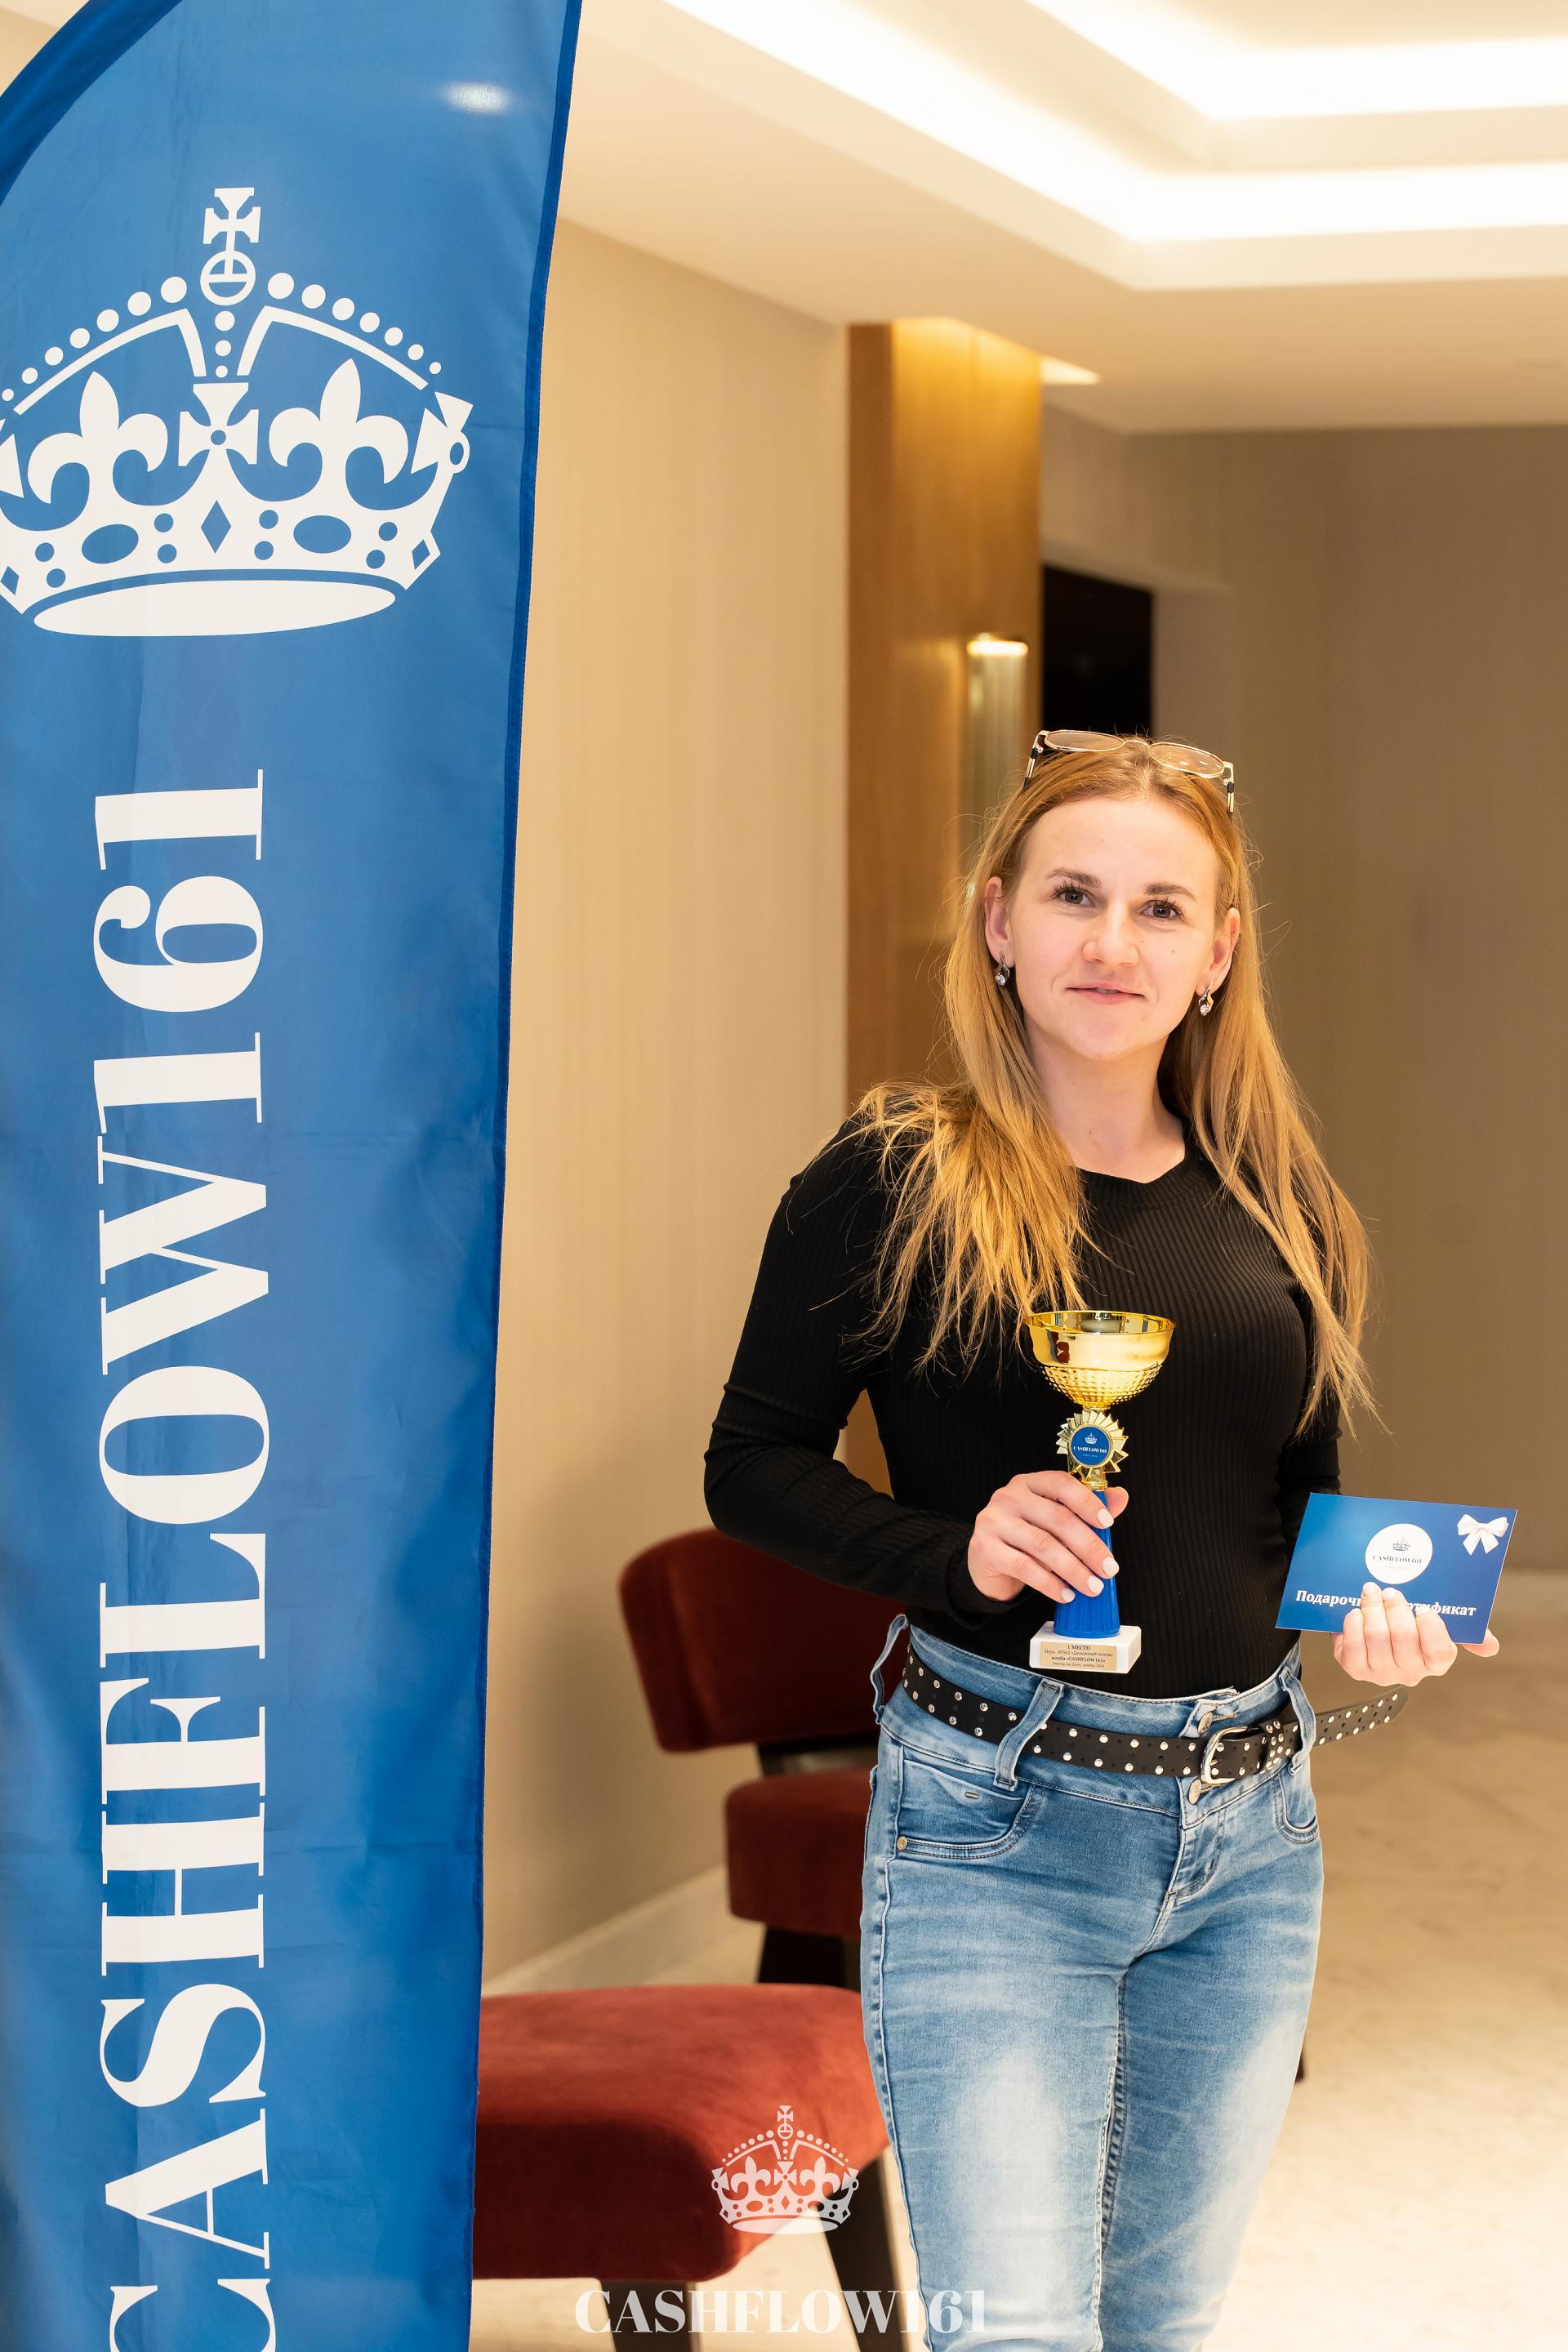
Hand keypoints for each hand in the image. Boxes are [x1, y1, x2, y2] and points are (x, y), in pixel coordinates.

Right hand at [966, 1474, 1127, 1607]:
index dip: (1087, 1502)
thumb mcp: (1055, 1521)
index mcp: (1029, 1483)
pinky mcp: (985, 1548)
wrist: (987, 1561)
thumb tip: (1120, 1496)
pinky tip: (1066, 1594)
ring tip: (1092, 1586)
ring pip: (1043, 1545)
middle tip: (1108, 1569)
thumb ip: (1086, 1509)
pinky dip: (1049, 1583)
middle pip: (1057, 1518)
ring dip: (1073, 1569)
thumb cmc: (1026, 1537)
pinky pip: (1024, 1567)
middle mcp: (1009, 1496)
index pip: (1061, 1483)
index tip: (1108, 1524)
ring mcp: (994, 1521)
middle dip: (1088, 1546)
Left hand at [1332, 1580, 1500, 1684]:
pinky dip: (1353, 1624)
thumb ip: (1468, 1632)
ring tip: (1371, 1593)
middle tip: (1390, 1591)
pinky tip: (1356, 1612)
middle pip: (1404, 1639)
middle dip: (1396, 1609)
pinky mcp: (1354, 1667)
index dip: (1431, 1629)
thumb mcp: (1441, 1623)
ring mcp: (1381, 1672)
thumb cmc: (1411, 1623)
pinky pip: (1353, 1646)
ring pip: (1377, 1637)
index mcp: (1435, 1662)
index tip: (1425, 1608)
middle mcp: (1410, 1672)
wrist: (1373, 1624)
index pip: (1440, 1652)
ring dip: (1372, 1609)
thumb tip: (1491, 1647)